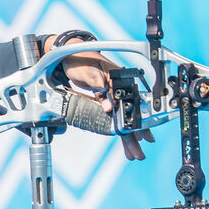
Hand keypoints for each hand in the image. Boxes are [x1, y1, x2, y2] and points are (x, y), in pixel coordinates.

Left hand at [46, 35, 154, 160]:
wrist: (69, 55)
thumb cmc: (79, 60)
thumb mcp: (88, 71)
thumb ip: (98, 85)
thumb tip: (108, 102)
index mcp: (118, 79)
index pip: (128, 103)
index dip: (132, 120)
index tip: (137, 134)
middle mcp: (118, 88)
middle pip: (129, 114)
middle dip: (135, 134)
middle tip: (139, 151)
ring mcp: (112, 95)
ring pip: (123, 119)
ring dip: (129, 137)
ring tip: (135, 153)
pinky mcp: (106, 100)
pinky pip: (115, 118)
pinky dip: (120, 131)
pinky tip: (126, 141)